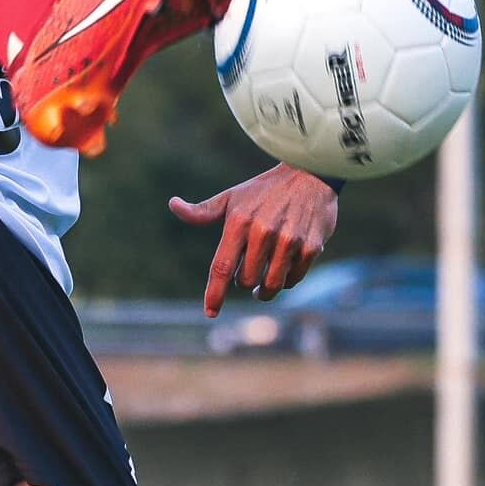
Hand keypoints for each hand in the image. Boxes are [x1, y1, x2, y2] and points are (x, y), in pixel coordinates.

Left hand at [169, 164, 337, 313]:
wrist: (310, 173)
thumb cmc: (264, 190)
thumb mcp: (232, 197)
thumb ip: (203, 211)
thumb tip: (173, 205)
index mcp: (239, 222)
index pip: (221, 267)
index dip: (215, 293)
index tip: (210, 312)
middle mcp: (263, 232)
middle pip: (246, 280)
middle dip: (243, 283)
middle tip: (246, 277)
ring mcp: (288, 240)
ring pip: (271, 285)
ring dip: (264, 291)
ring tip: (261, 287)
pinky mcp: (310, 247)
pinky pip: (293, 279)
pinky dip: (286, 281)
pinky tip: (283, 272)